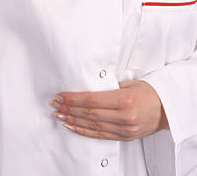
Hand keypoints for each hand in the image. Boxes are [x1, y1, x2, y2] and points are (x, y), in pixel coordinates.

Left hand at [49, 80, 168, 140]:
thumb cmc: (149, 92)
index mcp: (123, 100)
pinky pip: (100, 135)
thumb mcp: (129, 84)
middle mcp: (123, 117)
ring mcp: (124, 129)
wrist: (167, 109)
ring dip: (73, 121)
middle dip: (69, 109)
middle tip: (55, 105)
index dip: (73, 99)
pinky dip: (84, 132)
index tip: (60, 96)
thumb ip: (110, 86)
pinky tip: (73, 127)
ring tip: (59, 116)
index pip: (91, 100)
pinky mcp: (124, 136)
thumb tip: (88, 85)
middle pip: (89, 114)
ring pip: (92, 126)